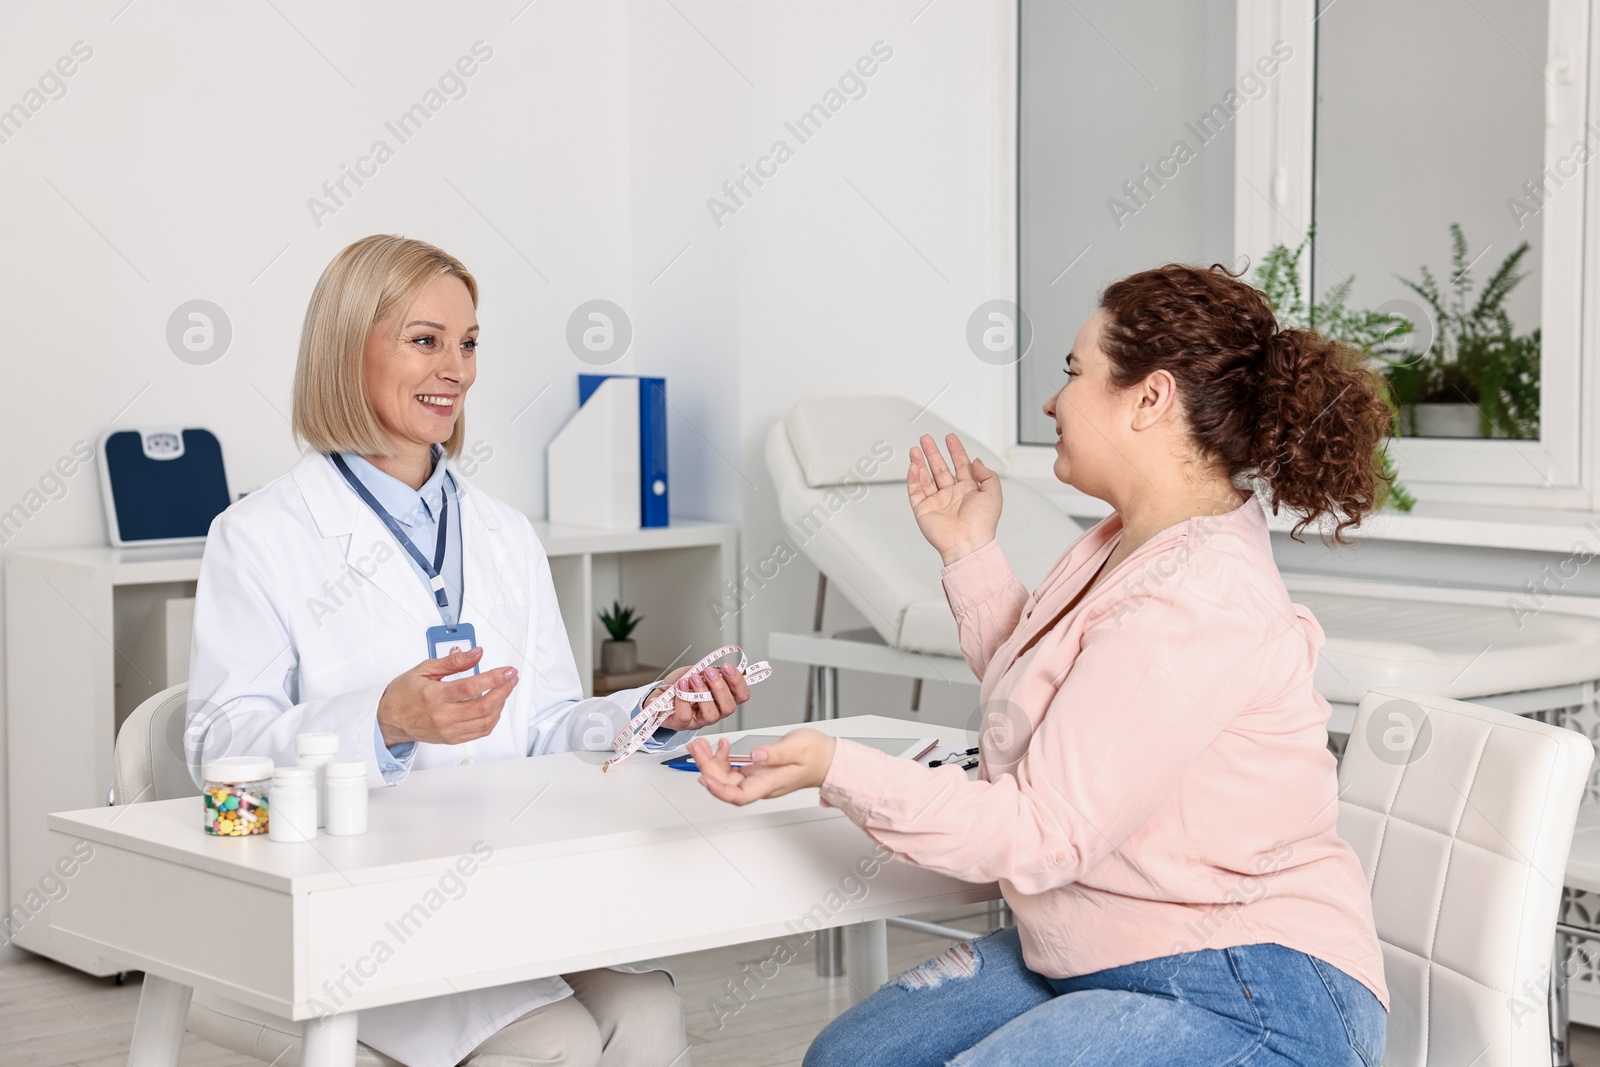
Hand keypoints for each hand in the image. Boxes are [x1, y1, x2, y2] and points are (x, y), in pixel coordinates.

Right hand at [377, 647, 518, 746]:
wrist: (390, 720)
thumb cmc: (404, 694)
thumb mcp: (424, 669)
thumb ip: (453, 661)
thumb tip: (476, 653)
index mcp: (435, 696)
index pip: (471, 688)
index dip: (494, 678)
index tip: (507, 671)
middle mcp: (443, 716)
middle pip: (483, 707)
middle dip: (503, 691)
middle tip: (511, 679)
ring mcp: (449, 730)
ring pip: (485, 722)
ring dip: (501, 705)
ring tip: (504, 691)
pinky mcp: (452, 739)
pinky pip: (480, 732)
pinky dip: (492, 719)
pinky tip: (494, 707)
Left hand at [648, 663, 750, 731]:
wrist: (659, 691)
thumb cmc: (680, 684)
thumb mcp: (698, 671)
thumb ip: (710, 671)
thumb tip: (719, 670)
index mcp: (722, 698)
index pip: (742, 695)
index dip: (738, 682)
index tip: (728, 667)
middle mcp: (715, 711)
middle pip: (729, 707)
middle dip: (720, 688)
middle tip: (709, 673)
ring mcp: (699, 720)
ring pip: (711, 715)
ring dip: (703, 693)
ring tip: (693, 679)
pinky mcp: (682, 723)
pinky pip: (685, 715)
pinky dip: (683, 699)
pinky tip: (680, 686)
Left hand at [689, 729, 836, 805]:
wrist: (826, 759)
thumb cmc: (816, 755)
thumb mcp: (797, 747)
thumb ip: (775, 753)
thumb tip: (755, 755)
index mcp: (769, 783)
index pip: (739, 795)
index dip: (719, 790)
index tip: (704, 778)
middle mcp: (760, 784)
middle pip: (726, 785)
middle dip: (707, 767)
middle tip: (697, 747)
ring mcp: (757, 778)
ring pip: (726, 777)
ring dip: (711, 762)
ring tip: (702, 744)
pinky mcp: (756, 771)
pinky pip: (733, 770)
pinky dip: (722, 758)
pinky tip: (721, 746)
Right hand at [907, 432, 1002, 564]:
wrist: (968, 543)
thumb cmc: (982, 524)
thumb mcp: (994, 494)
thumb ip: (987, 475)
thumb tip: (976, 461)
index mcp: (968, 490)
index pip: (960, 465)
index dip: (955, 450)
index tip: (950, 438)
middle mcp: (952, 494)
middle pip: (940, 468)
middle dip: (933, 452)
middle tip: (926, 439)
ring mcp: (937, 501)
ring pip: (925, 477)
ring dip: (920, 462)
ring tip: (916, 449)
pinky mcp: (923, 509)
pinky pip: (916, 490)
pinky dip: (913, 477)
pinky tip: (913, 466)